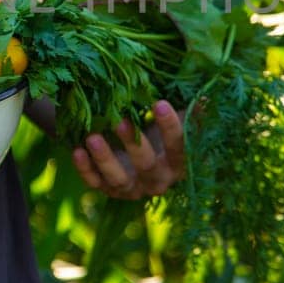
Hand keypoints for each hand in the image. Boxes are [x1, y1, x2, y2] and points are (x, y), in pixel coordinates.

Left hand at [71, 100, 186, 199]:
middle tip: (121, 120)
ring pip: (119, 180)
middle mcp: (157, 180)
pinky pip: (96, 183)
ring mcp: (131, 188)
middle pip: (147, 167)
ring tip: (92, 138)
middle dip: (134, 145)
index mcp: (179, 164)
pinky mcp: (109, 189)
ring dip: (105, 160)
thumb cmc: (162, 132)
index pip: (179, 148)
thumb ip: (193, 110)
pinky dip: (85, 170)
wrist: (140, 155)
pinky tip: (76, 151)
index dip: (171, 128)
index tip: (161, 103)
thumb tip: (207, 93)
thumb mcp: (179, 120)